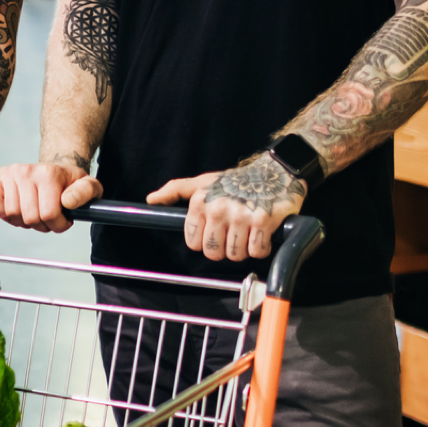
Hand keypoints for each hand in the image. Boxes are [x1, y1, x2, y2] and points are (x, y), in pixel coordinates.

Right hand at [0, 160, 101, 232]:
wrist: (55, 170)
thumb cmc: (69, 182)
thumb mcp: (89, 186)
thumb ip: (86, 193)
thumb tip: (67, 201)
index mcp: (49, 173)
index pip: (49, 214)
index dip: (57, 225)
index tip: (63, 221)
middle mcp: (27, 171)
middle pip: (29, 217)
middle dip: (41, 225)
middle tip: (48, 218)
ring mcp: (11, 173)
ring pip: (12, 214)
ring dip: (24, 221)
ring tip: (34, 214)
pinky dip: (5, 213)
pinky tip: (19, 210)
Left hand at [147, 157, 305, 261]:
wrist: (275, 171)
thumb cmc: (237, 180)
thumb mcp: (204, 181)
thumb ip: (176, 190)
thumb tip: (152, 200)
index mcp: (201, 200)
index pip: (194, 242)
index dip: (206, 241)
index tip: (217, 231)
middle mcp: (218, 207)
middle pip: (213, 252)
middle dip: (224, 248)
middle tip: (234, 233)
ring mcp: (241, 215)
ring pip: (235, 255)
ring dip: (244, 249)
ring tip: (248, 232)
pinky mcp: (263, 221)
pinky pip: (257, 252)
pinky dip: (261, 247)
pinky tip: (262, 232)